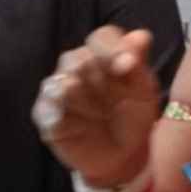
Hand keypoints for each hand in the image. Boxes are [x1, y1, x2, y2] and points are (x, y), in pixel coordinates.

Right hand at [33, 26, 160, 186]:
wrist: (124, 155)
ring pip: (62, 82)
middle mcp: (78, 66)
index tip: (128, 66)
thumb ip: (140, 62)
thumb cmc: (135, 115)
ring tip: (99, 115)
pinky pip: (46, 109)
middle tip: (115, 100)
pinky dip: (59, 115)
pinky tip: (75, 124)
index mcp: (105, 54)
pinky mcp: (46, 115)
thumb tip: (140, 36)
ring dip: (84, 100)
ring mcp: (58, 90)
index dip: (113, 48)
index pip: (102, 37)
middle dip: (100, 80)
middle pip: (78, 58)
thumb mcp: (144, 89)